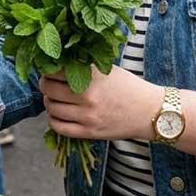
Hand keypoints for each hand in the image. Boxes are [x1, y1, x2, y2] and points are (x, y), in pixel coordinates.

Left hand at [40, 66, 163, 141]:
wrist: (150, 112)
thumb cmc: (129, 87)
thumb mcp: (107, 70)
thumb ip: (84, 67)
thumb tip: (57, 62)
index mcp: (92, 75)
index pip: (55, 69)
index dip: (48, 69)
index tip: (48, 69)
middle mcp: (88, 95)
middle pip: (48, 89)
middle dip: (45, 85)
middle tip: (48, 84)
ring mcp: (88, 116)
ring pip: (51, 108)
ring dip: (49, 103)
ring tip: (54, 99)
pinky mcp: (90, 132)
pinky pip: (59, 128)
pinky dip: (53, 120)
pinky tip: (58, 115)